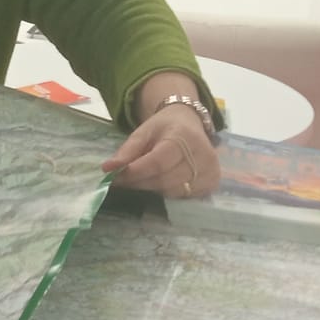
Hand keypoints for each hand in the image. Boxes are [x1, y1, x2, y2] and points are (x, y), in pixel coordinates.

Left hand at [102, 72, 219, 197]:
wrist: (189, 122)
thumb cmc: (164, 127)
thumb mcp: (143, 132)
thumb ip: (127, 151)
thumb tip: (107, 169)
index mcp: (183, 137)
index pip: (158, 162)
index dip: (136, 172)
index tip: (114, 177)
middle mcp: (202, 155)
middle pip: (164, 179)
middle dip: (139, 182)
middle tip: (122, 180)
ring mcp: (210, 171)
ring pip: (172, 191)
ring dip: (152, 188)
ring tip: (141, 178)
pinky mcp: (212, 183)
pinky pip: (183, 196)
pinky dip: (167, 191)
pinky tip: (161, 180)